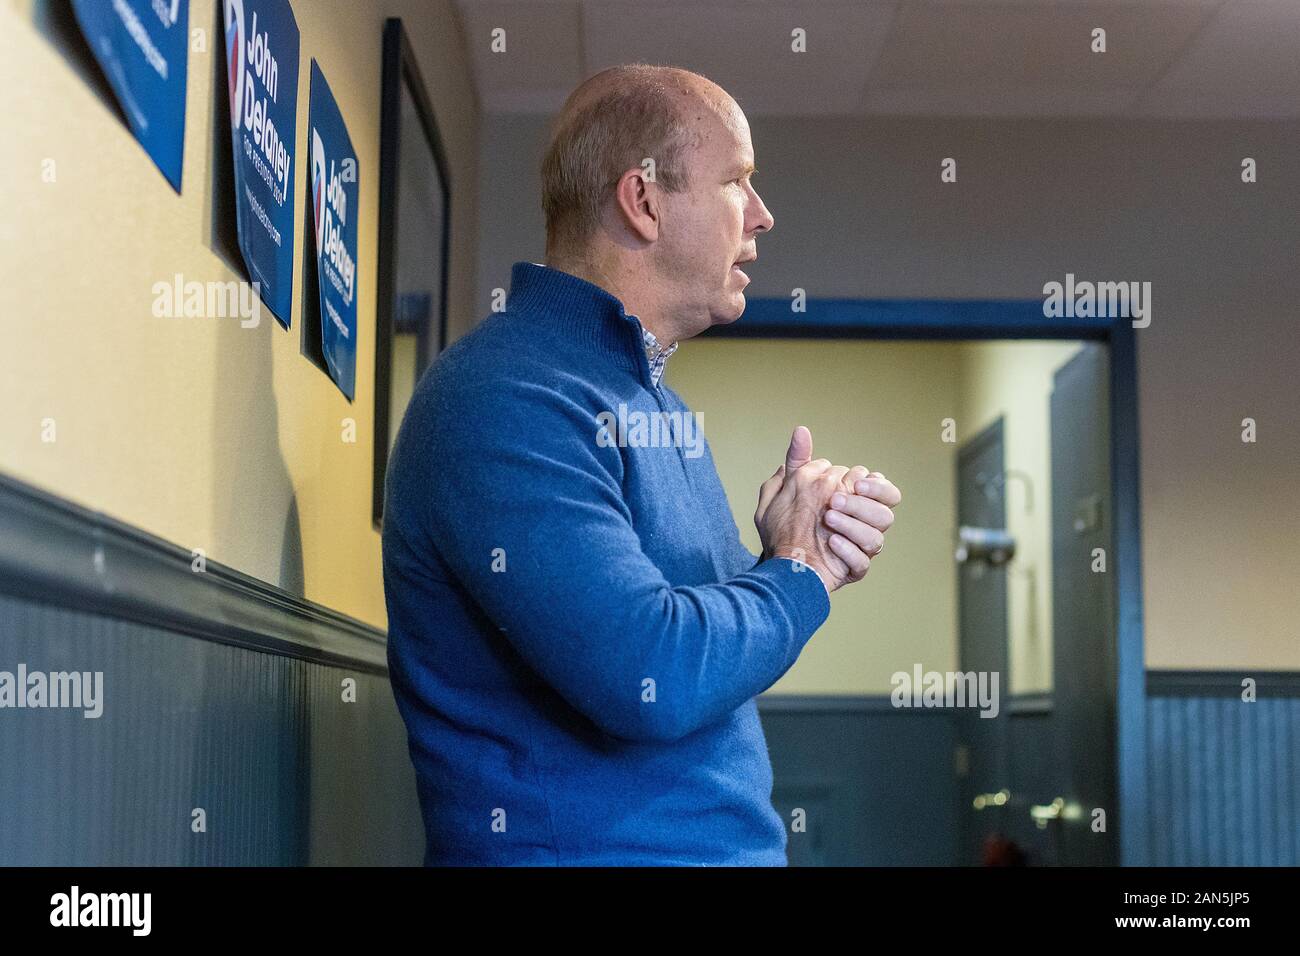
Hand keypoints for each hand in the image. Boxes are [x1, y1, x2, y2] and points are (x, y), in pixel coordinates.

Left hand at [754, 427, 900, 591]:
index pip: (882, 488)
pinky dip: (849, 551)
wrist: (777, 558)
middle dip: (862, 505)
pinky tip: (832, 542)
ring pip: (877, 538)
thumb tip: (801, 430)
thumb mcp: (788, 487)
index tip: (855, 482)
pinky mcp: (852, 569)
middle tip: (834, 501)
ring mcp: (859, 548)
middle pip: (885, 512)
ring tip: (828, 519)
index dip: (874, 485)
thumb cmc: (786, 522)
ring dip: (853, 525)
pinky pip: (862, 562)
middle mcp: (862, 525)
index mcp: (855, 502)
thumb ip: (798, 460)